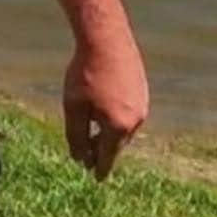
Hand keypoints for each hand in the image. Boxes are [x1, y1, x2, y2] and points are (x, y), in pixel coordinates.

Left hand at [63, 25, 148, 181]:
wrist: (106, 38)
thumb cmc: (85, 72)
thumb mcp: (73, 106)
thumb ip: (76, 135)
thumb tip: (79, 158)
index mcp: (118, 127)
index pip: (108, 156)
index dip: (99, 168)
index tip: (95, 178)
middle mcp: (136, 119)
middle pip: (117, 143)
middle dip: (102, 148)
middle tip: (87, 153)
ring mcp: (143, 103)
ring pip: (124, 127)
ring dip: (110, 131)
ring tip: (94, 130)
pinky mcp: (143, 89)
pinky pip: (130, 111)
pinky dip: (117, 115)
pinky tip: (104, 106)